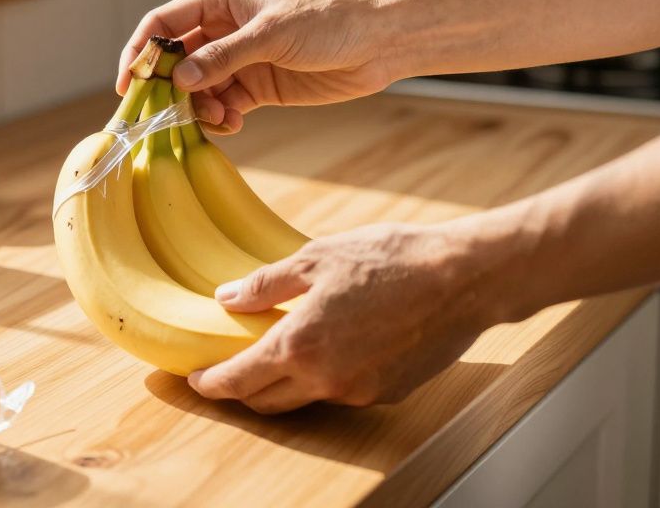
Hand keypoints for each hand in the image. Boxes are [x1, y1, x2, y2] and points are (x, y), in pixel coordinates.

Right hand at [116, 0, 397, 133]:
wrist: (378, 42)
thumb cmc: (328, 21)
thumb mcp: (272, 34)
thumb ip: (224, 56)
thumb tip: (180, 79)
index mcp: (221, 2)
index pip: (164, 24)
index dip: (141, 51)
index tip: (128, 83)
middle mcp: (224, 30)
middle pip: (177, 62)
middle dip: (170, 89)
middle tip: (168, 116)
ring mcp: (241, 61)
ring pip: (199, 90)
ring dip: (200, 109)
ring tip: (221, 120)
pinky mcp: (259, 88)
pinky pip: (226, 106)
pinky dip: (223, 120)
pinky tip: (235, 124)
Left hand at [187, 221, 506, 413]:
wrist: (463, 279)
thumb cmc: (392, 259)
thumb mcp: (317, 258)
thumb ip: (267, 285)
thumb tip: (227, 298)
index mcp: (300, 345)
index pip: (239, 380)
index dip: (212, 383)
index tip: (196, 379)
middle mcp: (326, 379)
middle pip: (266, 400)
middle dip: (241, 389)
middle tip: (228, 368)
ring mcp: (358, 391)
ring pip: (305, 398)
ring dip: (284, 383)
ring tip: (278, 352)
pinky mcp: (386, 393)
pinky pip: (342, 391)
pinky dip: (325, 376)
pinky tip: (330, 346)